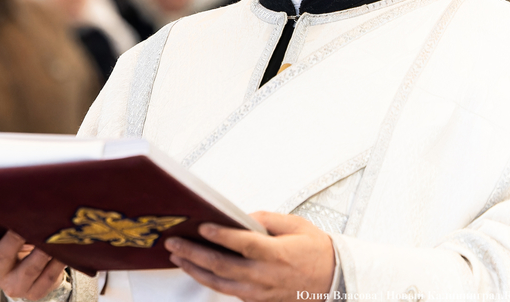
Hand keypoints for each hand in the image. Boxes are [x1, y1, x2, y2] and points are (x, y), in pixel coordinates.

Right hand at [0, 214, 66, 300]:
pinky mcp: (34, 293)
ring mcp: (15, 286)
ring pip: (30, 268)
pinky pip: (48, 277)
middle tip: (24, 225)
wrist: (22, 277)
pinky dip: (57, 262)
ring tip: (51, 235)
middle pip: (4, 255)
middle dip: (15, 239)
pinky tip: (64, 248)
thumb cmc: (9, 247)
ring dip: (42, 251)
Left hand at [164, 211, 334, 301]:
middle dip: (194, 253)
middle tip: (174, 241)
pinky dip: (209, 280)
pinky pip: (228, 291)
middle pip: (223, 266)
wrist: (335, 281)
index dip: (220, 235)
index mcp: (277, 254)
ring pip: (220, 283)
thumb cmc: (316, 251)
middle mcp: (266, 276)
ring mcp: (260, 292)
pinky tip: (196, 269)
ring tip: (177, 255)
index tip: (201, 225)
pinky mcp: (257, 301)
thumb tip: (239, 216)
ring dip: (195, 269)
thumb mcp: (295, 225)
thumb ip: (265, 219)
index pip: (243, 243)